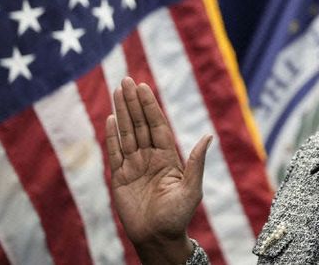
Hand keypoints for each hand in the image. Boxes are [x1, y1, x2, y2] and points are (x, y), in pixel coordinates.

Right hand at [105, 77, 211, 263]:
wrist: (158, 238)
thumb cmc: (178, 216)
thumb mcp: (191, 189)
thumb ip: (196, 162)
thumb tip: (208, 136)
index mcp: (168, 157)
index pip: (157, 125)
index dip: (150, 106)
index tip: (143, 86)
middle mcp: (150, 157)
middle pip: (139, 124)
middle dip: (133, 102)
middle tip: (125, 79)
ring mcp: (133, 166)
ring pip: (126, 133)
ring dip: (121, 112)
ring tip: (116, 91)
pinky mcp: (119, 177)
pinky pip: (114, 152)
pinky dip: (111, 135)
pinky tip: (110, 118)